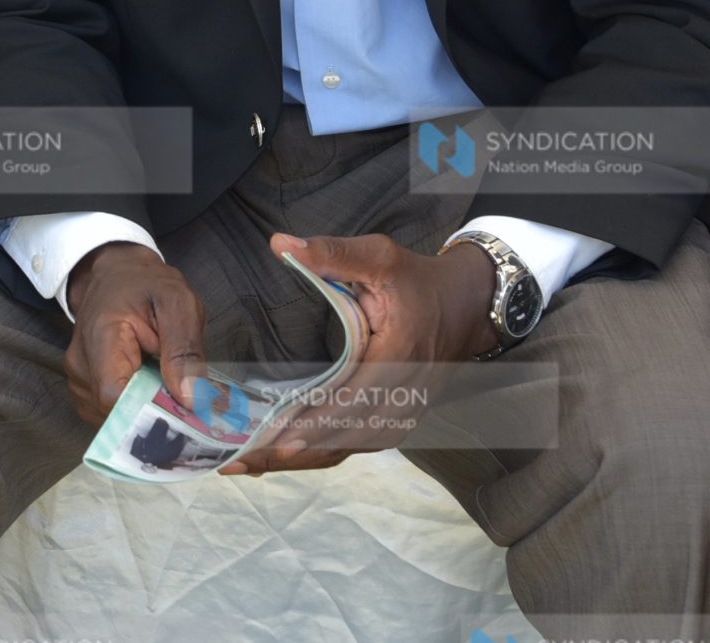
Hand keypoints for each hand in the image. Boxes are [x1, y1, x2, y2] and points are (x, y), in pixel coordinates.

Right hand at [64, 240, 208, 423]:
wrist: (118, 274)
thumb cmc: (147, 285)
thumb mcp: (178, 303)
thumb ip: (184, 349)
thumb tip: (190, 399)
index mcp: (100, 337)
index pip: (113, 397)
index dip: (149, 412)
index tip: (184, 412)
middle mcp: (80, 364)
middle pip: (114, 413)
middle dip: (154, 414)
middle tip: (187, 401)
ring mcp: (78, 380)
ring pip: (113, 419)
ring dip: (145, 410)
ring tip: (166, 386)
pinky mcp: (84, 390)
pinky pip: (110, 415)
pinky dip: (135, 409)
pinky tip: (150, 388)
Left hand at [222, 233, 494, 476]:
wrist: (467, 304)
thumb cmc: (418, 281)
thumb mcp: (380, 256)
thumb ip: (332, 253)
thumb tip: (281, 245)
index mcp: (398, 356)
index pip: (354, 399)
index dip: (316, 423)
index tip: (277, 440)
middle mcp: (403, 393)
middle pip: (346, 435)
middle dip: (295, 451)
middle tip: (242, 461)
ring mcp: (403, 411)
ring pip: (351, 446)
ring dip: (304, 459)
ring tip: (252, 464)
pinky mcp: (399, 416)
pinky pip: (359, 442)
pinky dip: (323, 451)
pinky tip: (286, 456)